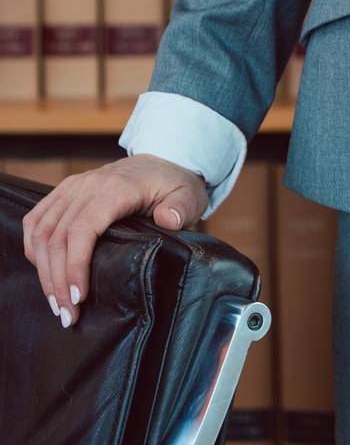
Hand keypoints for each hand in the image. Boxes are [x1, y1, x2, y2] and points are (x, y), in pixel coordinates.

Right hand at [22, 154, 210, 328]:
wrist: (161, 161)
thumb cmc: (173, 184)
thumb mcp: (188, 194)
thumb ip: (181, 208)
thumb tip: (168, 220)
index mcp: (117, 187)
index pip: (84, 227)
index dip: (75, 265)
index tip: (78, 297)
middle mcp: (90, 184)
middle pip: (58, 235)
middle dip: (57, 280)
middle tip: (67, 315)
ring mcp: (74, 187)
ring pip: (43, 231)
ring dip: (44, 271)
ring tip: (56, 304)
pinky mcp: (65, 191)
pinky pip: (37, 219)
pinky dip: (33, 248)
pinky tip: (42, 273)